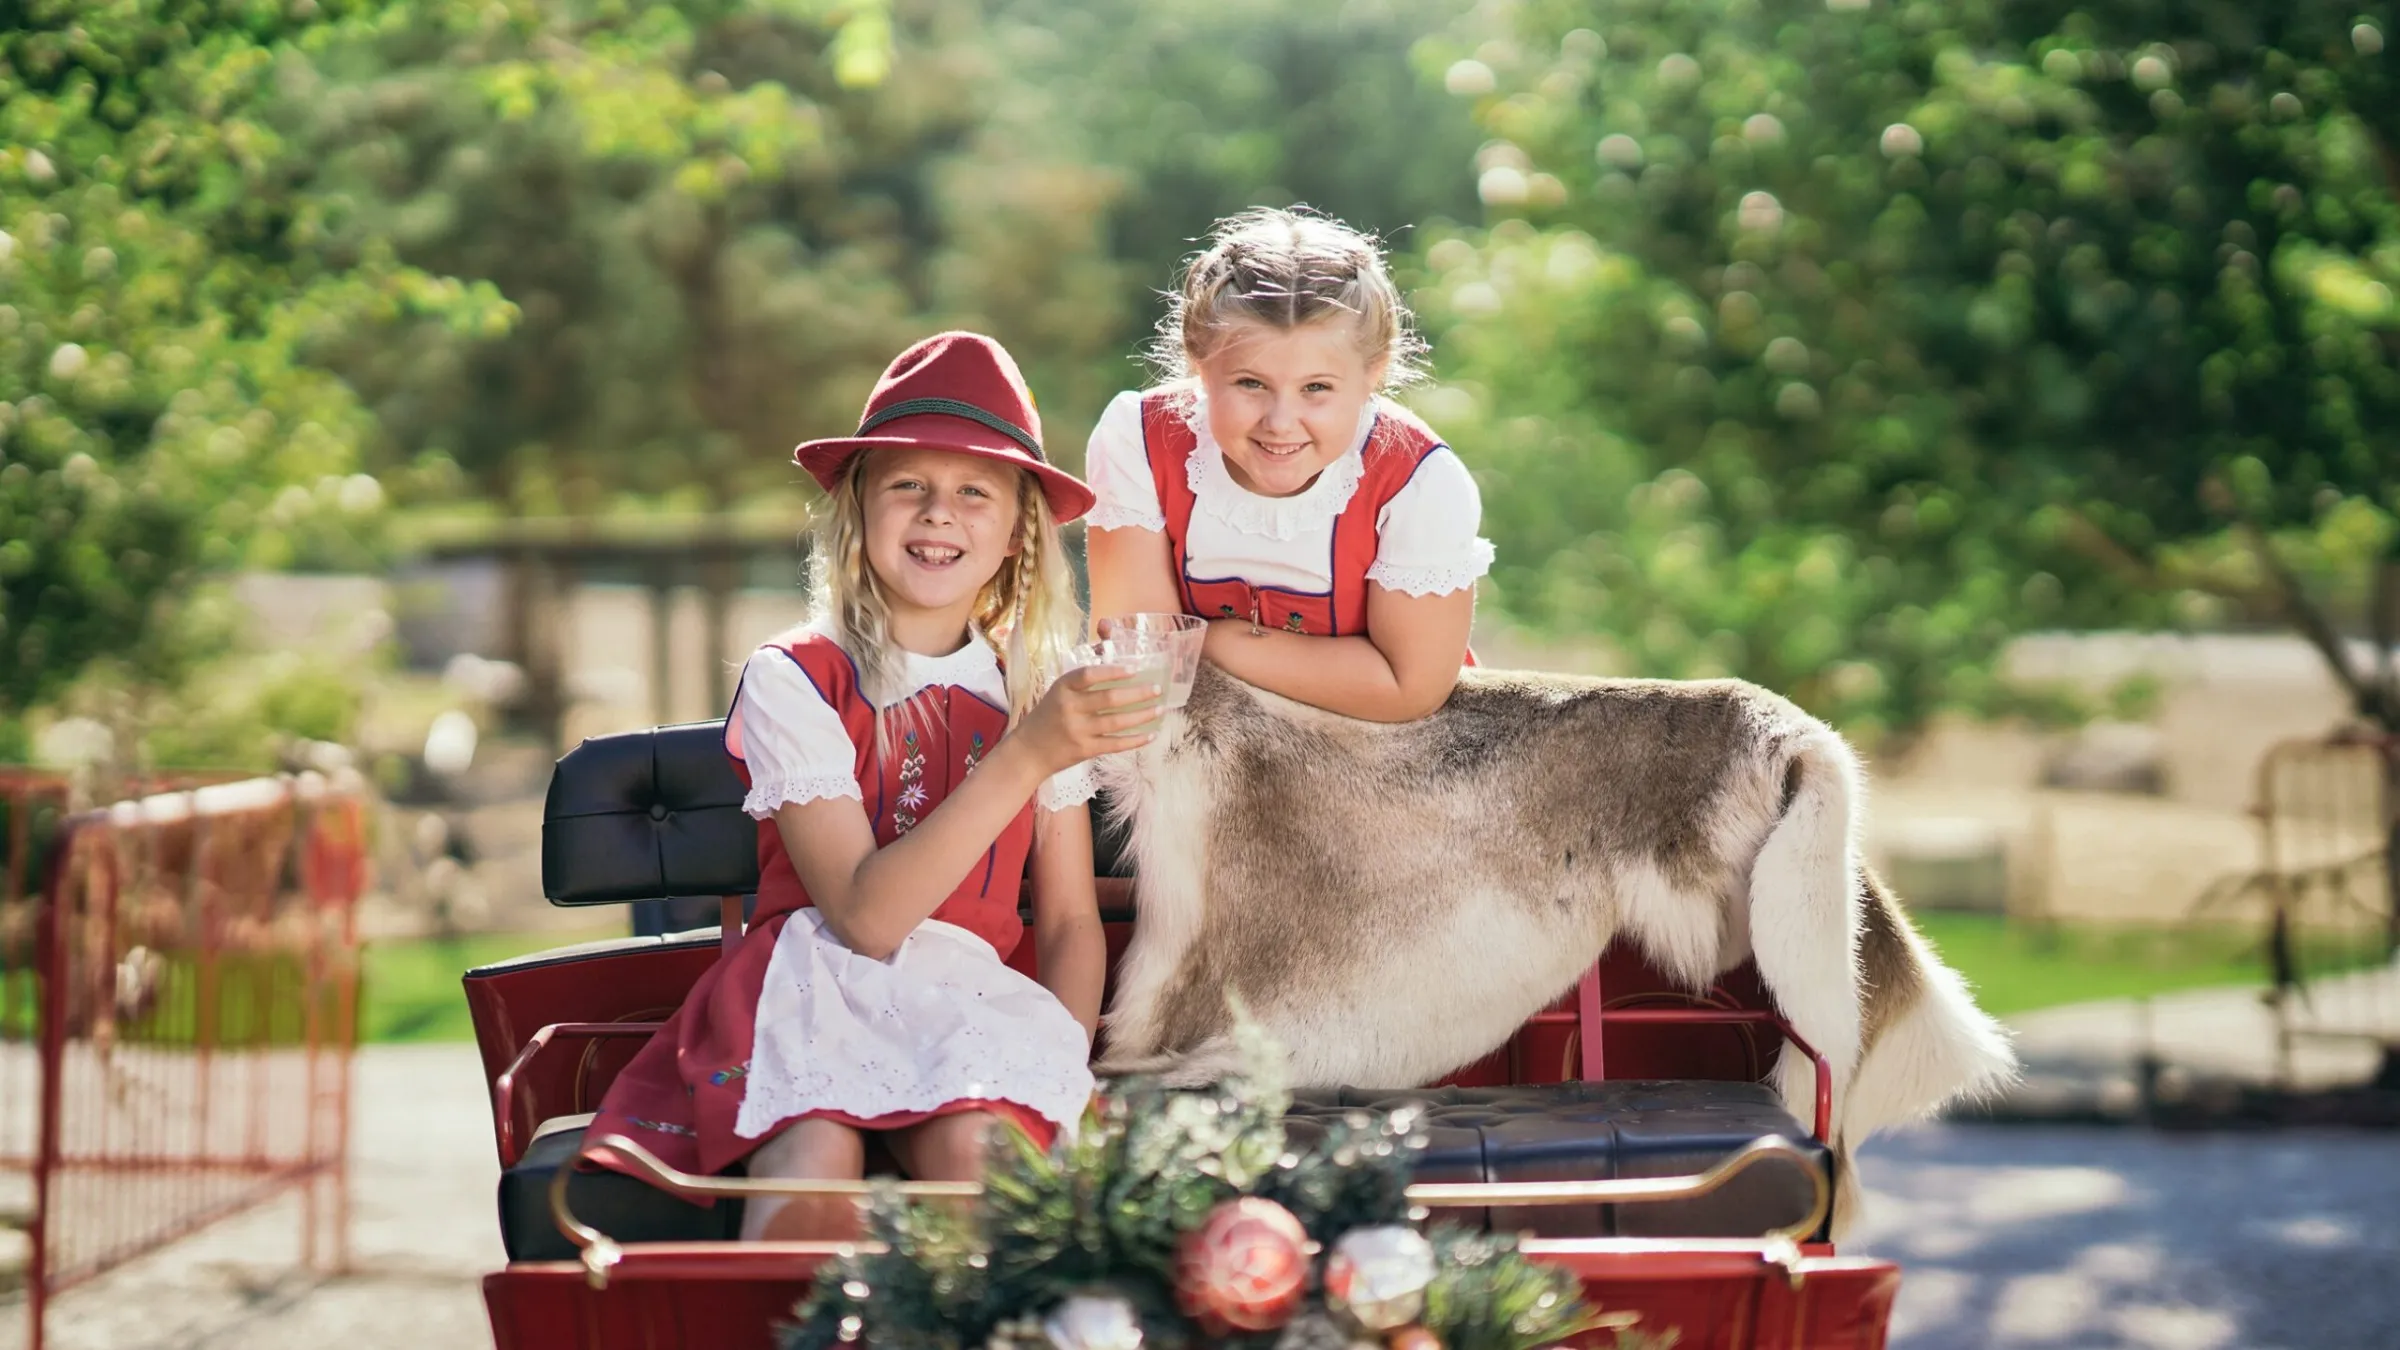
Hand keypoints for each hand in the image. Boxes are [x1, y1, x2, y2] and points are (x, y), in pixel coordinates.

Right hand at [1019, 665, 1162, 771]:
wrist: (1029, 751)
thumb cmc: (1048, 716)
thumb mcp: (1058, 692)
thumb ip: (1083, 676)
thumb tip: (1108, 646)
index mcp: (1063, 688)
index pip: (1089, 674)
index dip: (1112, 671)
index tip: (1133, 669)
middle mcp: (1070, 708)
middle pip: (1109, 698)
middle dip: (1138, 693)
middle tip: (1157, 689)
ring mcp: (1078, 731)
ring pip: (1117, 722)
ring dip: (1142, 715)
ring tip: (1160, 709)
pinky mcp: (1085, 750)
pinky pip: (1116, 744)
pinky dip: (1135, 740)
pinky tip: (1150, 735)